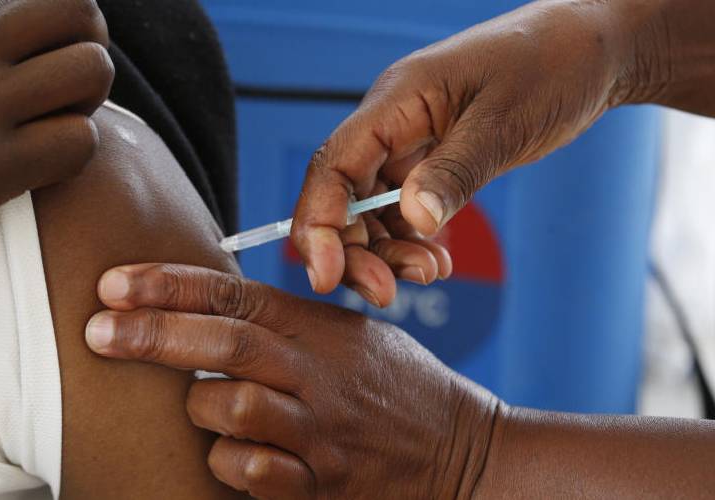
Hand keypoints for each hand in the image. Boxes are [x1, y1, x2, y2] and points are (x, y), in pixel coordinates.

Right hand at [0, 0, 113, 245]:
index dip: (51, 28)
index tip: (32, 57)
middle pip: (79, 10)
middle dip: (88, 46)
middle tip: (63, 84)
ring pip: (93, 68)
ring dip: (89, 100)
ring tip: (53, 122)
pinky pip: (81, 141)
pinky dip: (72, 154)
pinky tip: (36, 165)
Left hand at [85, 264, 499, 498]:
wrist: (465, 452)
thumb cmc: (400, 388)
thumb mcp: (353, 338)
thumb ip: (289, 323)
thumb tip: (212, 310)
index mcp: (321, 330)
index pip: (236, 295)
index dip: (170, 284)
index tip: (115, 282)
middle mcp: (317, 376)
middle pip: (223, 343)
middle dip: (151, 334)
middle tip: (96, 330)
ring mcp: (319, 433)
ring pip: (228, 409)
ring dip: (199, 407)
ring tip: (199, 405)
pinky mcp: (322, 485)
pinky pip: (250, 473)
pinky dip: (229, 463)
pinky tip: (233, 455)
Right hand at [291, 0, 668, 301]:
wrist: (589, 51)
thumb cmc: (552, 65)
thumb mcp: (505, 123)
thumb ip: (455, 172)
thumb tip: (415, 220)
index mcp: (397, 101)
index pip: (333, 166)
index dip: (318, 225)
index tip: (323, 276)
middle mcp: (392, 124)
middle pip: (343, 198)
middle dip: (355, 252)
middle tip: (387, 294)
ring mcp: (408, 144)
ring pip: (370, 211)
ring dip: (387, 252)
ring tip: (431, 272)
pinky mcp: (429, 161)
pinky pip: (402, 210)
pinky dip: (412, 241)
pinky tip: (438, 260)